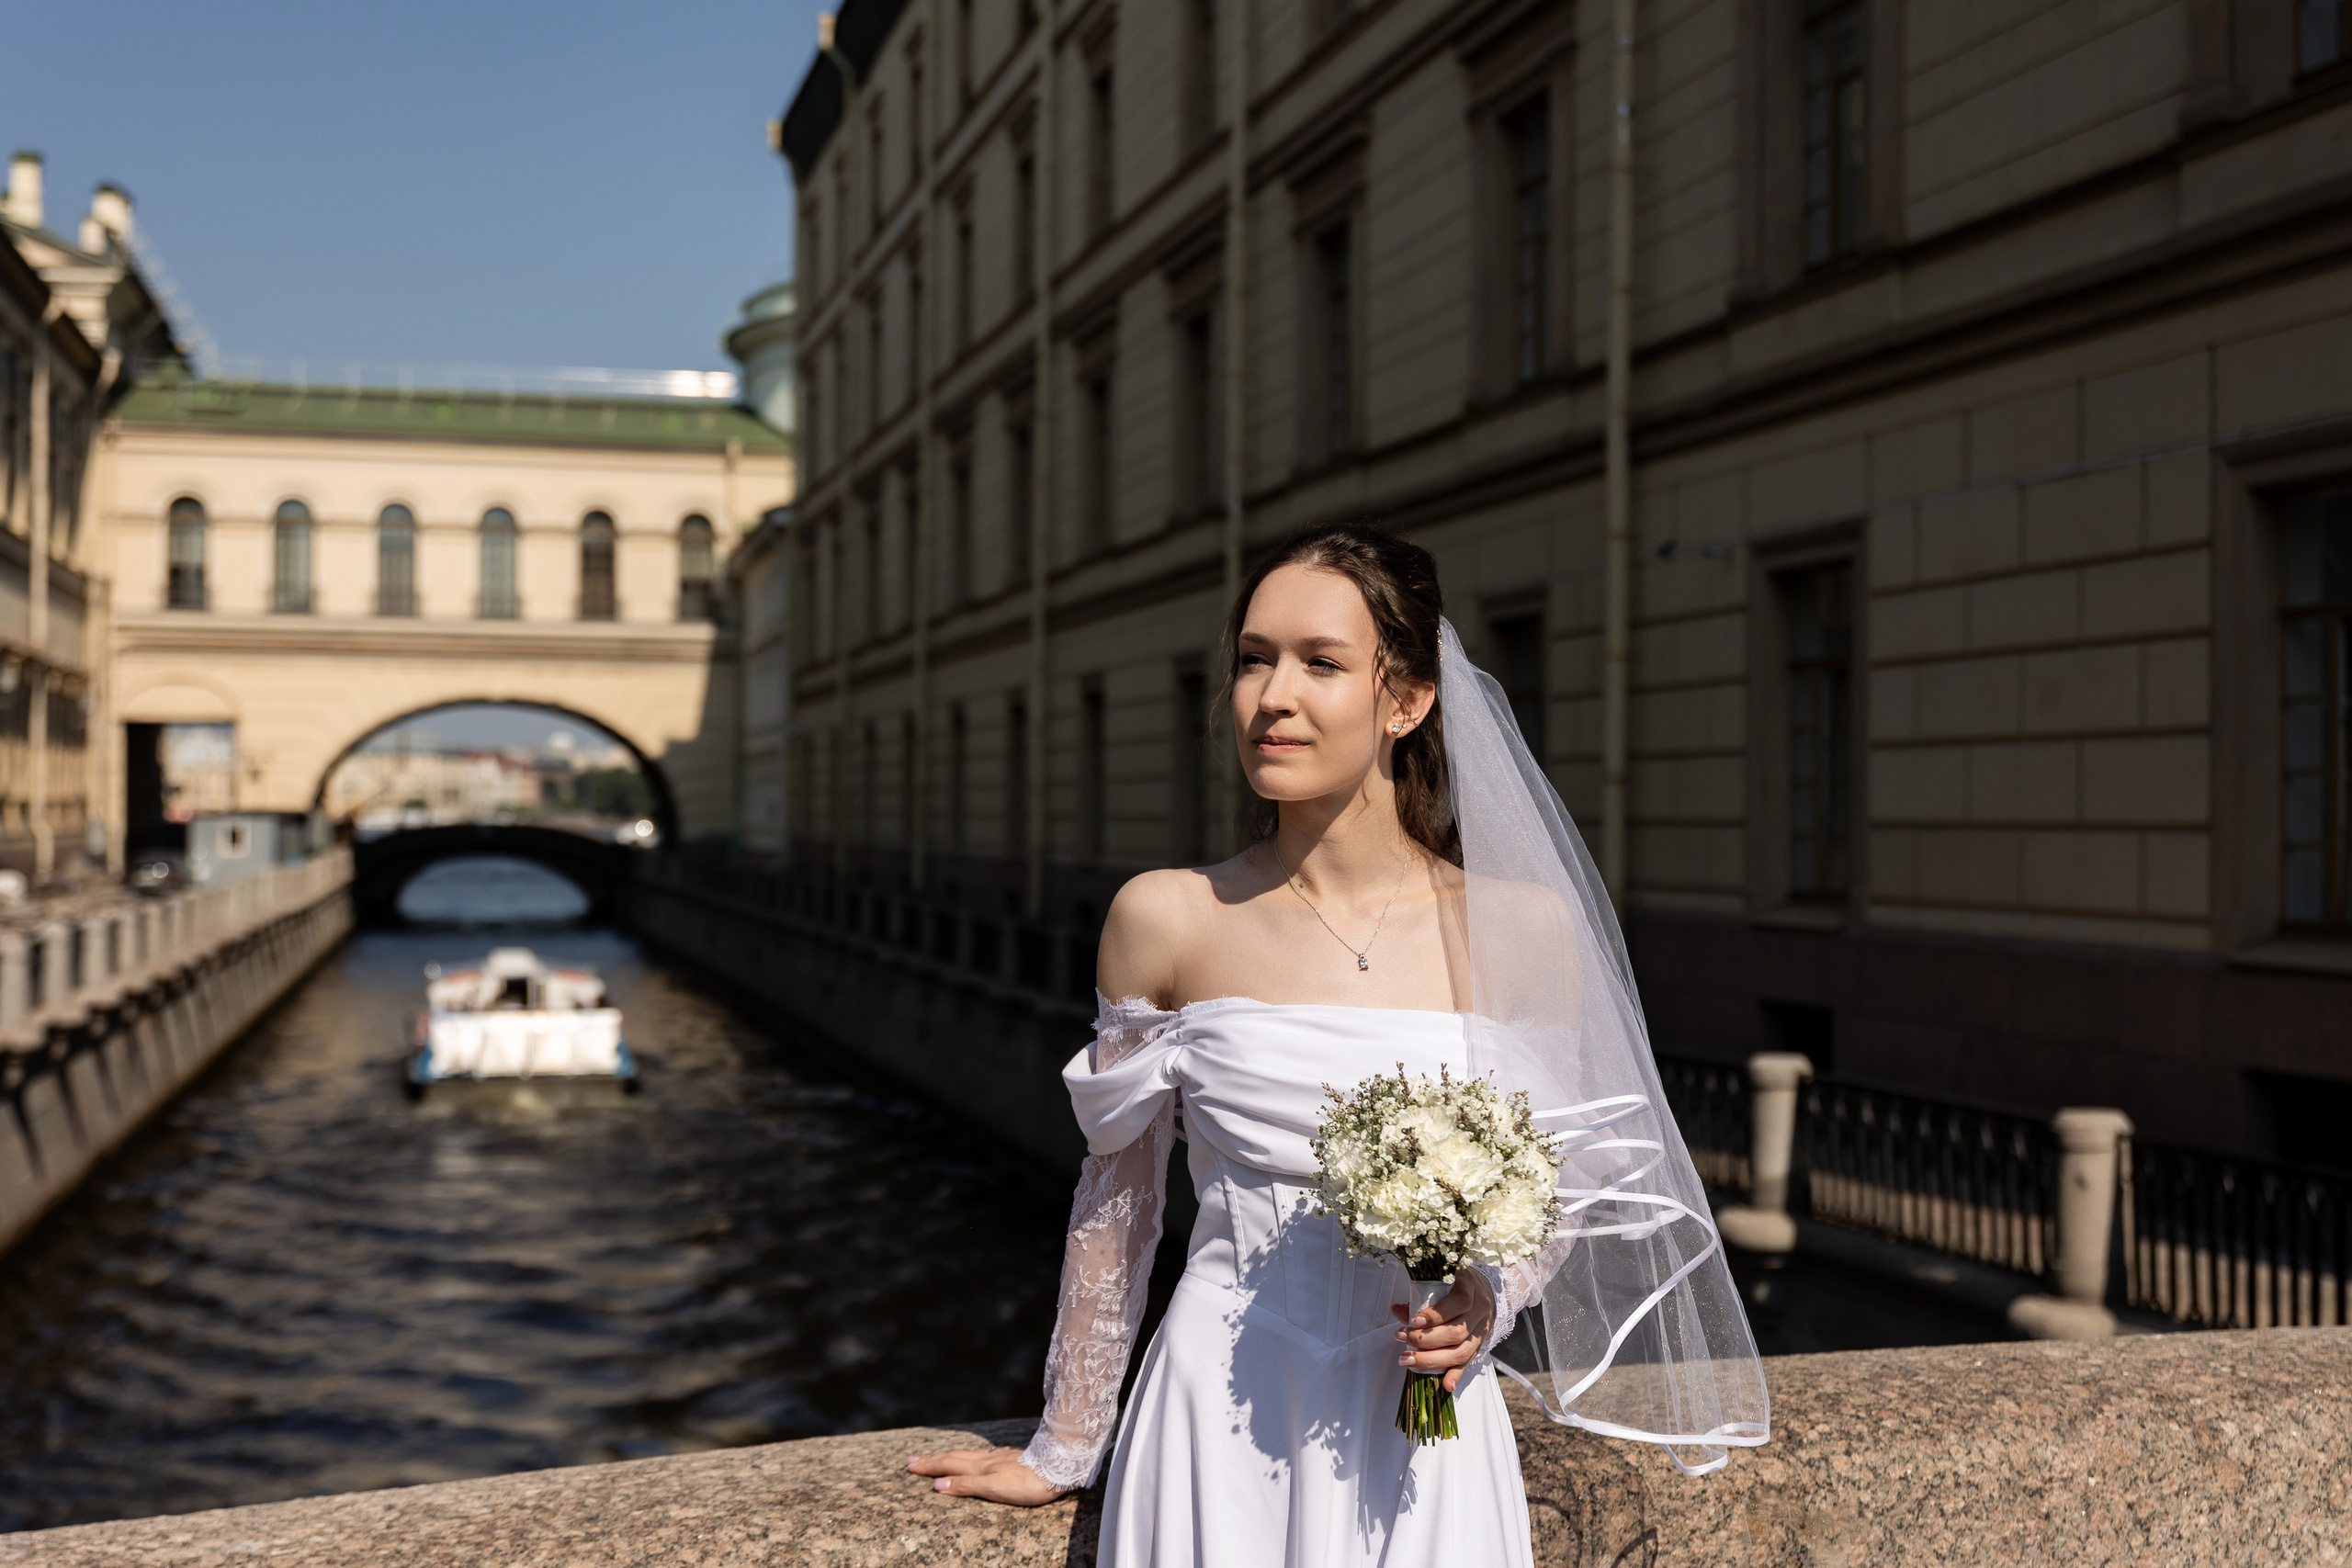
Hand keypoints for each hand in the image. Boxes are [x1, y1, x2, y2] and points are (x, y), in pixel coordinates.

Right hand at [905, 1446, 1066, 1505]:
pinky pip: (982, 1455)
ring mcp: (999, 1457)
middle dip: (932, 1460)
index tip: (909, 1466)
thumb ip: (966, 1485)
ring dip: (948, 1457)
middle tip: (912, 1460)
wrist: (1057, 1469)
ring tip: (937, 1457)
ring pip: (967, 1455)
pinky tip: (976, 1457)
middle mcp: (986, 1459)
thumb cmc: (1026, 1484)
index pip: (947, 1465)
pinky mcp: (1011, 1459)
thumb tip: (937, 1484)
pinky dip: (969, 1456)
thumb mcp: (993, 1488)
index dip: (928, 1466)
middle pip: (954, 1458)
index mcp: (979, 1467)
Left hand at [1391, 1269, 1494, 1394]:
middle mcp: (1480, 1312)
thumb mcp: (1443, 1281)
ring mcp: (1481, 1332)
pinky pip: (1468, 1363)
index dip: (1436, 1314)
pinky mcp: (1479, 1347)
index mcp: (1471, 1289)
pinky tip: (1445, 1385)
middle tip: (1401, 1338)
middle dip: (1425, 1339)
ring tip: (1407, 1359)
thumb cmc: (1458, 1284)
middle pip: (1456, 1333)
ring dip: (1432, 1359)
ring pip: (1461, 1352)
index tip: (1414, 1321)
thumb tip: (1397, 1310)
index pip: (1459, 1303)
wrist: (1487, 1291)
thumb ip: (1421, 1296)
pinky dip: (1456, 1375)